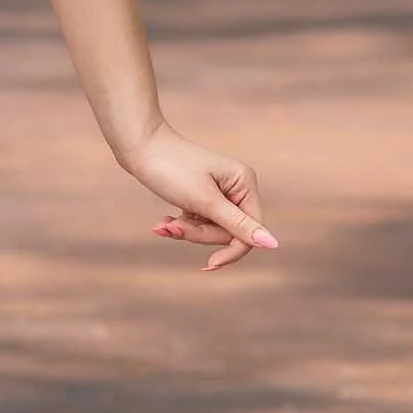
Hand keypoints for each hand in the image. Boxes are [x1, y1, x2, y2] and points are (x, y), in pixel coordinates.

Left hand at [120, 121, 277, 272]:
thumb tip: (273, 244)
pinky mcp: (201, 195)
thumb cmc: (172, 170)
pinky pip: (199, 221)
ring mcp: (219, 191)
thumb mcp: (205, 202)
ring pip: (211, 229)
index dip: (232, 250)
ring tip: (163, 225)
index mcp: (244, 183)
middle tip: (174, 228)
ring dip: (187, 230)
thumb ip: (238, 225)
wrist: (139, 147)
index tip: (209, 265)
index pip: (250, 229)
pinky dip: (181, 224)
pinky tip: (163, 223)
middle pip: (229, 231)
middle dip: (199, 234)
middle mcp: (236, 186)